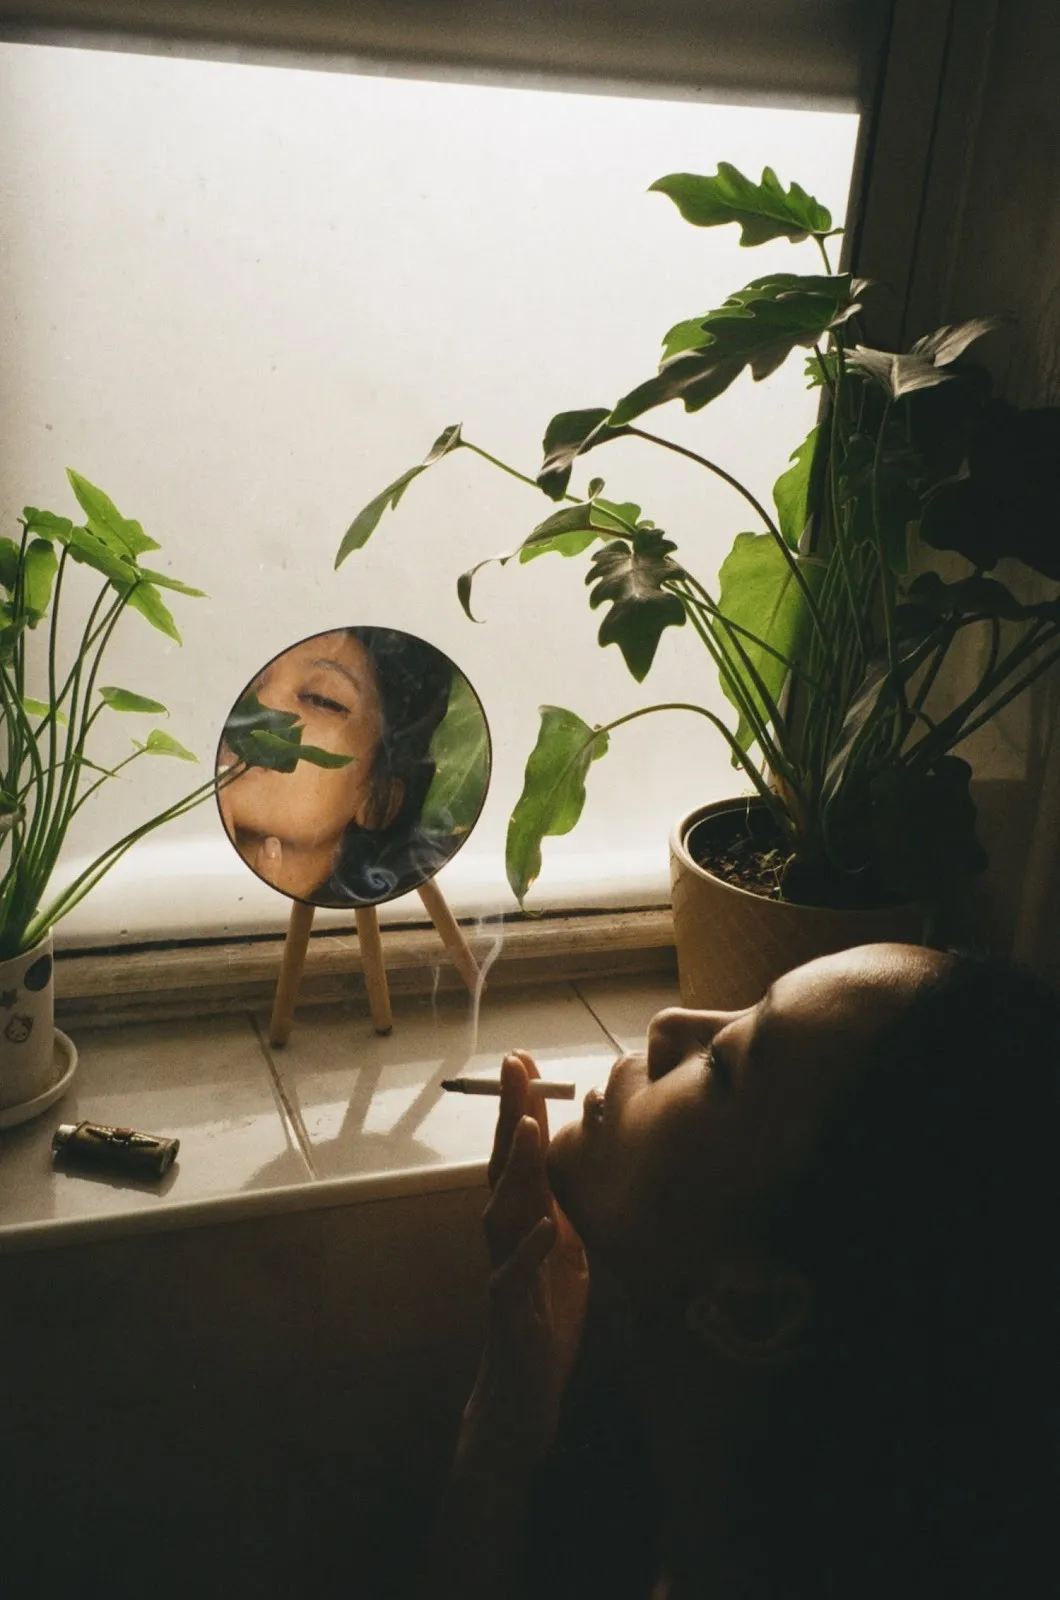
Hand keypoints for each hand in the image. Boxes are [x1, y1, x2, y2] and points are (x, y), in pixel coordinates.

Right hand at [463, 1050, 588, 1467]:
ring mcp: (505, 1272)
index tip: (521, 1060)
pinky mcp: (511, 1313)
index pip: (518, 1154)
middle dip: (510, 1116)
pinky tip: (547, 1224)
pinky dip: (530, 1249)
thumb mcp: (564, 1252)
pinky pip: (514, 1278)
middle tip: (513, 1068)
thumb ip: (564, 1205)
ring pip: (501, 1213)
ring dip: (517, 1170)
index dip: (520, 1107)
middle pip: (503, 1168)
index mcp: (522, 1220)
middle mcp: (507, 1238)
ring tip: (531, 1129)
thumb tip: (582, 1157)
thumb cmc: (543, 1318)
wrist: (523, 1396)